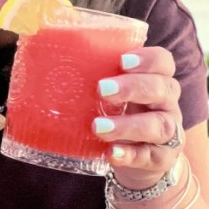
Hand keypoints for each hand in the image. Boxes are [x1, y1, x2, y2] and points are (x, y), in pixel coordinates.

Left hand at [92, 46, 183, 188]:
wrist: (139, 162)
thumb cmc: (119, 117)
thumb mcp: (111, 96)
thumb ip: (89, 76)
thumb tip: (40, 46)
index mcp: (157, 81)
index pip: (163, 62)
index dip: (148, 59)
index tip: (122, 61)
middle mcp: (167, 105)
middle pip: (164, 89)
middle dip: (134, 87)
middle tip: (102, 89)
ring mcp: (169, 133)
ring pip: (159, 125)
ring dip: (128, 125)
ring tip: (98, 127)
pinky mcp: (161, 159)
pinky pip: (151, 156)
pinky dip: (131, 155)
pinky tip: (111, 153)